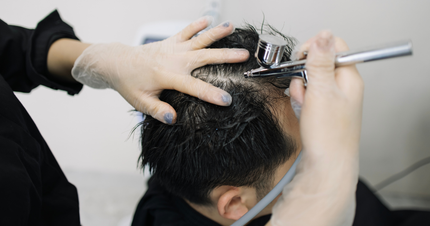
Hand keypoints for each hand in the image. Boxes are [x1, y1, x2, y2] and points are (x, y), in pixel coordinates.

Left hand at [71, 17, 248, 123]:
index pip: (194, 87)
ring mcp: (173, 48)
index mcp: (167, 76)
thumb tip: (173, 119)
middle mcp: (173, 59)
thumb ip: (157, 110)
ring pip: (198, 40)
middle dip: (225, 57)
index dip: (211, 94)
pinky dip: (197, 25)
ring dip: (215, 33)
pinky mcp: (171, 42)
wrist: (117, 63)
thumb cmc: (129, 83)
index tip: (227, 100)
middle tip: (243, 56)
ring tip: (231, 27)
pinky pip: (185, 31)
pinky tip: (209, 20)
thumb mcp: (140, 102)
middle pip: (204, 57)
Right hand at [270, 31, 363, 225]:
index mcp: (349, 78)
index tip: (301, 59)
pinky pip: (309, 96)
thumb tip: (324, 35)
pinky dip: (301, 101)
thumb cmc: (328, 134)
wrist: (326, 166)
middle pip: (319, 64)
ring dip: (301, 90)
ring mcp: (334, 99)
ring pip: (311, 81)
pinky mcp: (324, 111)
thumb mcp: (321, 91)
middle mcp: (344, 87)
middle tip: (304, 89)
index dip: (315, 49)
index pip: (334, 48)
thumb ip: (320, 62)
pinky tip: (303, 112)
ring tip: (303, 105)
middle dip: (304, 74)